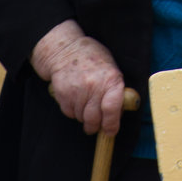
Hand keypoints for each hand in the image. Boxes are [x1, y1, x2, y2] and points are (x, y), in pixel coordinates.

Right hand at [31, 20, 124, 134]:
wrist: (66, 49)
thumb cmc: (92, 58)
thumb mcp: (111, 68)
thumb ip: (116, 90)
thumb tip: (118, 113)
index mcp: (110, 79)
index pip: (111, 109)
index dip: (111, 125)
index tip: (110, 130)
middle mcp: (93, 86)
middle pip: (94, 119)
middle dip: (95, 126)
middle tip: (96, 125)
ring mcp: (77, 91)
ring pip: (81, 118)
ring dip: (84, 117)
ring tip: (85, 103)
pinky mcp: (63, 95)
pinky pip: (69, 113)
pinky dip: (73, 111)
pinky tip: (75, 99)